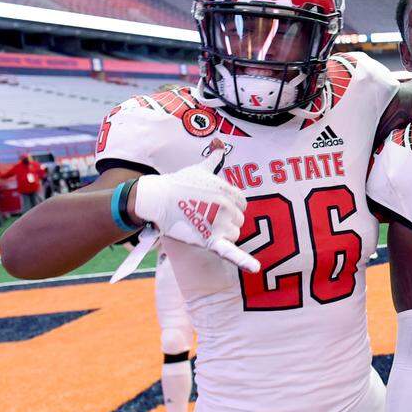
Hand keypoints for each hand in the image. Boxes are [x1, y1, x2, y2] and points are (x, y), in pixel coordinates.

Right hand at [131, 141, 258, 272]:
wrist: (156, 199)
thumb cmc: (178, 184)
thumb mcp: (199, 168)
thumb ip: (214, 158)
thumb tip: (219, 143)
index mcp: (228, 191)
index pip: (242, 204)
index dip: (230, 206)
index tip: (214, 204)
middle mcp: (227, 206)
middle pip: (239, 220)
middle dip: (225, 219)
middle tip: (204, 214)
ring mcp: (220, 223)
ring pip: (234, 234)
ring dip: (222, 233)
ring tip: (202, 224)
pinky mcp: (210, 239)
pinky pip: (231, 252)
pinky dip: (244, 261)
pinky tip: (255, 268)